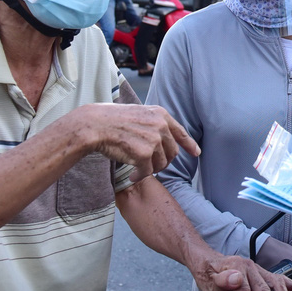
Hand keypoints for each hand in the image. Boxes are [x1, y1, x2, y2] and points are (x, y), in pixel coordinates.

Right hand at [68, 103, 199, 179]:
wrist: (95, 125)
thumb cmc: (111, 120)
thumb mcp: (139, 114)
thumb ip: (153, 124)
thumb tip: (163, 140)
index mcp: (160, 114)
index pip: (180, 132)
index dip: (189, 144)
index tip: (196, 153)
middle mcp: (161, 126)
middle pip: (172, 152)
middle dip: (162, 162)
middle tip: (148, 166)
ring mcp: (154, 139)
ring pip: (161, 164)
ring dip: (150, 170)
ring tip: (137, 170)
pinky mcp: (144, 154)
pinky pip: (148, 172)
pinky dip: (140, 176)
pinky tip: (132, 176)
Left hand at [190, 251, 291, 290]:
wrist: (207, 262)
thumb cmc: (209, 274)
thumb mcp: (210, 278)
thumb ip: (223, 279)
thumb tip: (237, 279)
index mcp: (239, 268)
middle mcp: (251, 268)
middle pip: (263, 289)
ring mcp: (259, 271)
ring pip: (276, 284)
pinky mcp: (263, 275)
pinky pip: (280, 280)